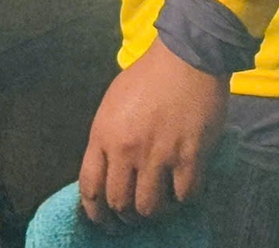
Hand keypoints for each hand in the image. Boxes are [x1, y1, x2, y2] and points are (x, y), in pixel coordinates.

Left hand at [77, 40, 229, 226]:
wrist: (186, 56)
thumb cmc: (148, 76)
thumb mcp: (112, 103)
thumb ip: (107, 138)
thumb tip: (108, 172)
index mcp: (103, 134)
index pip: (90, 187)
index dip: (95, 213)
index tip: (103, 222)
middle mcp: (126, 150)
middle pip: (119, 204)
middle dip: (126, 217)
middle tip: (136, 215)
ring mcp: (158, 155)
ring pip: (149, 208)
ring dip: (155, 212)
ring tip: (162, 203)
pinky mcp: (189, 157)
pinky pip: (184, 197)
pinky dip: (184, 199)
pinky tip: (184, 189)